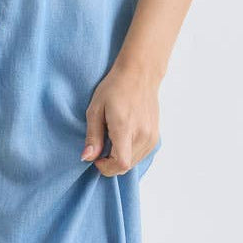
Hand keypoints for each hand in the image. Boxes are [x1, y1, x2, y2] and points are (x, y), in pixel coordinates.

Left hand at [81, 61, 159, 176]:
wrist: (140, 75)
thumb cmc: (115, 88)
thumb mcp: (95, 109)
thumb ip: (92, 136)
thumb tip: (87, 158)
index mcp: (125, 127)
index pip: (120, 163)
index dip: (106, 167)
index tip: (97, 157)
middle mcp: (142, 134)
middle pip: (126, 166)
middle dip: (110, 164)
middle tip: (101, 147)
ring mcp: (151, 136)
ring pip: (134, 163)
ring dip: (120, 159)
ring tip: (112, 140)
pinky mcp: (155, 136)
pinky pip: (141, 155)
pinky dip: (130, 154)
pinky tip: (123, 139)